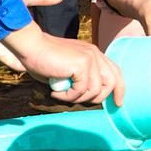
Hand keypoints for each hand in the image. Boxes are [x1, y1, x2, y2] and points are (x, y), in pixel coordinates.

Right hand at [1, 22, 123, 105]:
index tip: (117, 103)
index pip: (115, 72)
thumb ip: (81, 80)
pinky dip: (68, 96)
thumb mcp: (69, 71)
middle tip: (78, 101)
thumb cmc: (44, 60)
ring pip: (95, 90)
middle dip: (99, 98)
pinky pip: (81, 90)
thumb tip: (90, 97)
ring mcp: (90, 57)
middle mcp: (95, 54)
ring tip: (61, 94)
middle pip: (112, 82)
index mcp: (94, 54)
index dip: (119, 89)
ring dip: (78, 98)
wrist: (31, 47)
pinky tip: (56, 92)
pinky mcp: (82, 63)